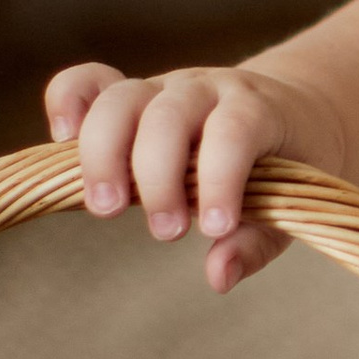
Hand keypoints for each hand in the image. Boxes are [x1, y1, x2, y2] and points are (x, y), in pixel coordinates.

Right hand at [45, 59, 341, 292]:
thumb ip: (257, 241)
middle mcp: (205, 89)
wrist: (296, 110)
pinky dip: (67, 101)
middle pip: (167, 116)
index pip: (234, 132)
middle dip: (157, 176)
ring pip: (120, 100)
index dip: (220, 178)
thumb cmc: (293, 165)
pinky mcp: (130, 95)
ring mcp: (164, 87)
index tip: (214, 228)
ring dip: (104, 155)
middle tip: (166, 233)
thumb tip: (217, 276)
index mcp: (257, 108)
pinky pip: (87, 82)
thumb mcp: (293, 203)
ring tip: (107, 209)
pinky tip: (62, 140)